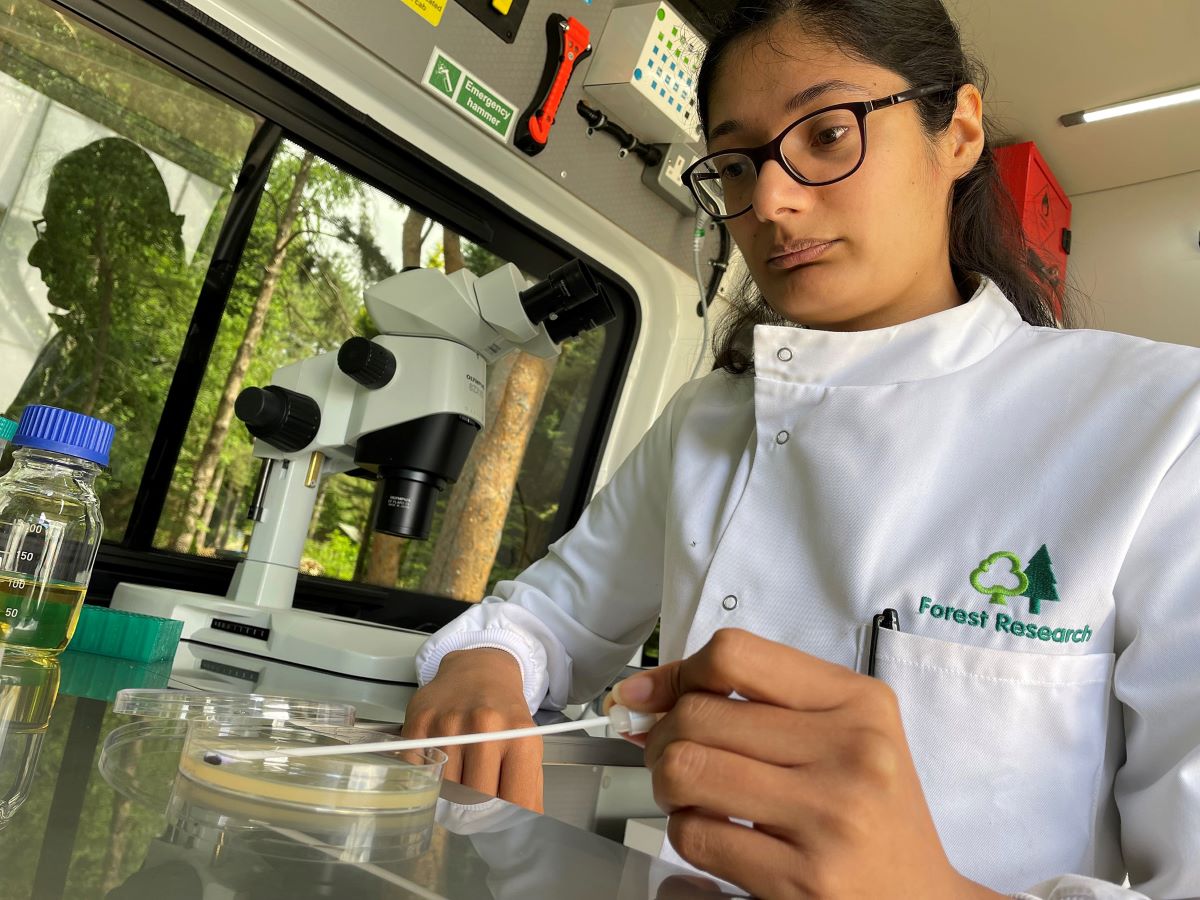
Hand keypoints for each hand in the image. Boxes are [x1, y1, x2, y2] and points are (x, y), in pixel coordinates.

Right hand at [402, 648, 543, 811]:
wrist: (480, 668)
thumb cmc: (504, 710)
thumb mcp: (527, 743)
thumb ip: (527, 786)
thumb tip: (524, 826)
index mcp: (519, 736)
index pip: (513, 800)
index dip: (505, 821)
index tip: (498, 827)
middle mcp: (485, 726)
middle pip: (475, 799)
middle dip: (475, 812)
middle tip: (473, 812)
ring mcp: (449, 723)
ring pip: (444, 788)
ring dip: (448, 796)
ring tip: (456, 784)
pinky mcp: (420, 721)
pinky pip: (417, 770)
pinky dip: (424, 778)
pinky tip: (436, 768)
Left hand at [606, 629, 1004, 899]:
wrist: (920, 899)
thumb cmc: (873, 812)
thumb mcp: (844, 732)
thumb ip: (759, 699)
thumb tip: (645, 691)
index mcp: (857, 702)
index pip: (734, 655)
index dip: (677, 672)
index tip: (653, 694)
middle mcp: (850, 752)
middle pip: (697, 714)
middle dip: (662, 736)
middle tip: (672, 755)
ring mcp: (829, 816)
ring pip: (686, 770)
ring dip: (667, 784)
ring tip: (690, 794)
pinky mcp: (804, 879)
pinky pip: (697, 835)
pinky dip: (686, 833)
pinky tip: (716, 834)